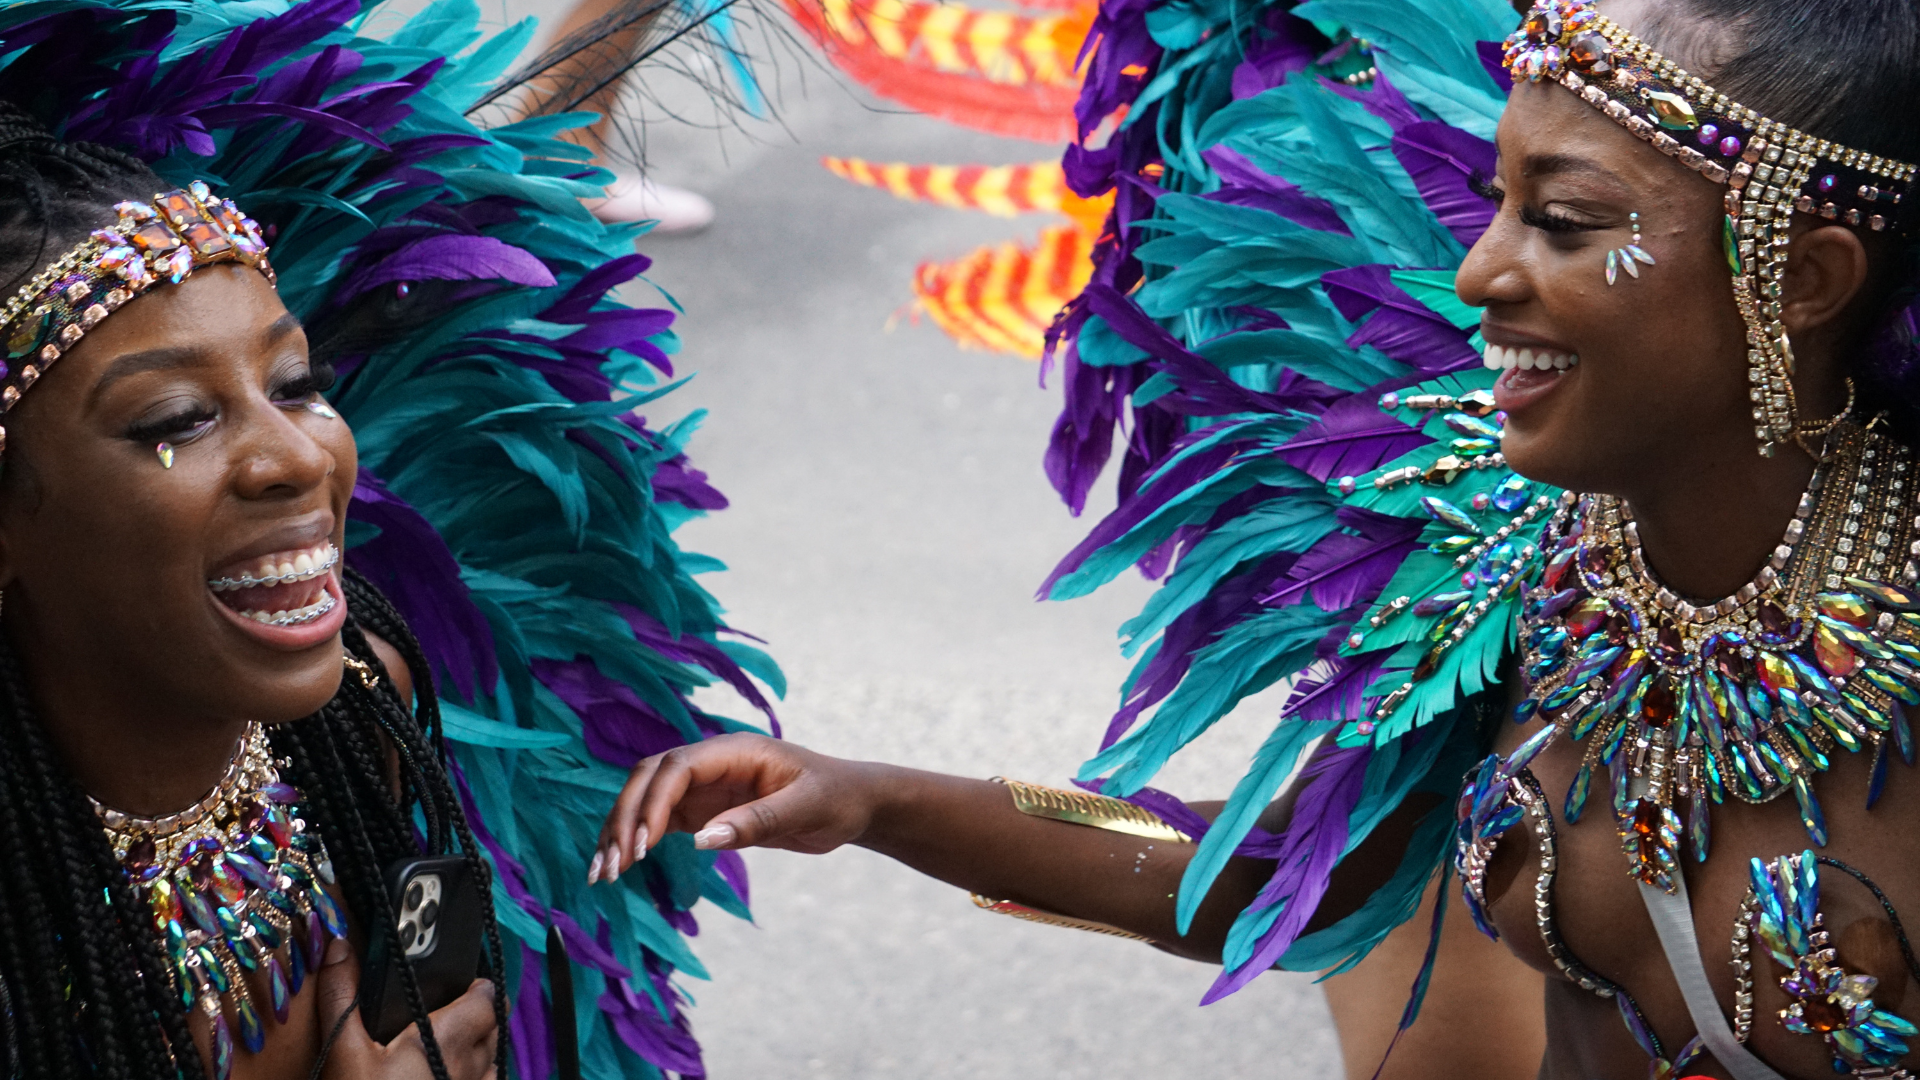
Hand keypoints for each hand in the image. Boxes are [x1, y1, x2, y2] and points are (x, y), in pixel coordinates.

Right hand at [316, 937, 499, 1079]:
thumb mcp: (343, 1051)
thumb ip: (342, 997)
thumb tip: (337, 946)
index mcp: (448, 1040)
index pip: (487, 999)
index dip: (478, 987)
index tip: (461, 985)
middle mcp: (472, 1067)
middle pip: (494, 1028)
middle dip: (476, 1018)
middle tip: (444, 1016)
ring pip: (493, 1062)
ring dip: (477, 1052)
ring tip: (442, 1051)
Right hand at [591, 733, 880, 880]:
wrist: (852, 803)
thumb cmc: (835, 797)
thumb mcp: (805, 809)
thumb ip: (756, 822)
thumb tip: (700, 840)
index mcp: (735, 750)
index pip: (677, 767)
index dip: (653, 803)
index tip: (641, 846)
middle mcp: (713, 762)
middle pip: (650, 778)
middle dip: (624, 818)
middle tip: (609, 865)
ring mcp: (705, 785)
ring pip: (647, 798)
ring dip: (622, 831)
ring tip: (603, 873)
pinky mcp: (705, 809)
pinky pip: (659, 820)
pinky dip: (636, 841)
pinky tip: (621, 867)